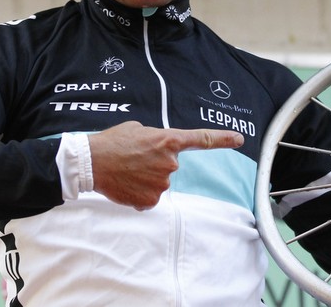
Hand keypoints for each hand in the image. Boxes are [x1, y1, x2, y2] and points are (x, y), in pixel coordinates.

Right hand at [88, 121, 243, 209]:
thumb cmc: (112, 142)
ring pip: (159, 183)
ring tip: (127, 171)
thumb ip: (156, 139)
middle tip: (134, 159)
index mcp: (168, 141)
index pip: (201, 139)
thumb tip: (159, 150)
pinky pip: (150, 198)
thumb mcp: (138, 130)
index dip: (222, 139)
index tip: (240, 139)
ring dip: (146, 178)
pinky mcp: (151, 201)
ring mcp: (161, 183)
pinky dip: (139, 193)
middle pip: (169, 166)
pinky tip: (126, 185)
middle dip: (154, 163)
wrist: (91, 163)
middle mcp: (170, 163)